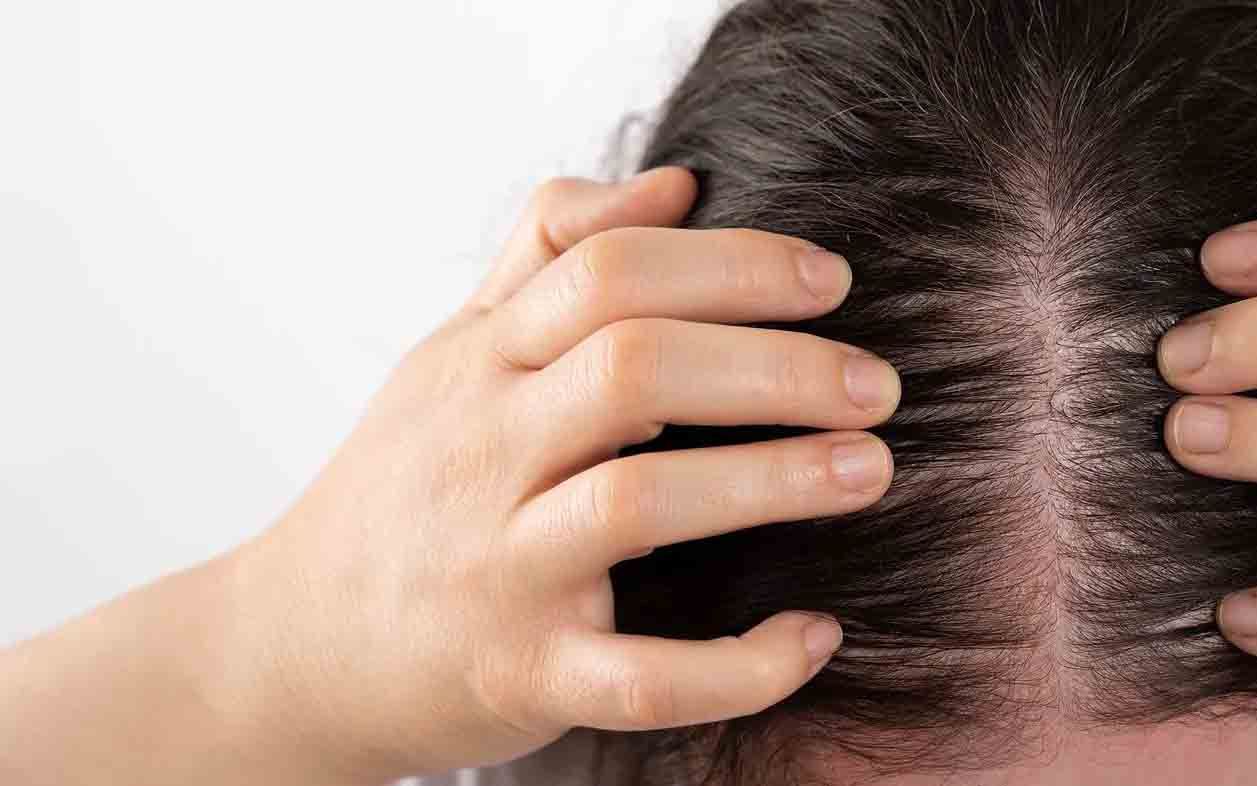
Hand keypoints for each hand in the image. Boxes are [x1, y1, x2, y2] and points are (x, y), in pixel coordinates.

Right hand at [0, 169, 900, 785]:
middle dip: (773, 367)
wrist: (293, 646)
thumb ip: (552, 256)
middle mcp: (486, 450)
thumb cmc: (407, 486)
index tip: (829, 279)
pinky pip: (640, 678)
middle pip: (632, 369)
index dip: (729, 264)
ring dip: (770, 482)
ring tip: (870, 469)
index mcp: (481, 361)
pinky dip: (738, 666)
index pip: (607, 273)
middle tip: (878, 383)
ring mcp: (501, 565)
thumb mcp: (457, 349)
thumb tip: (675, 183)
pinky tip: (814, 636)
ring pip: (635, 506)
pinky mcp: (523, 671)